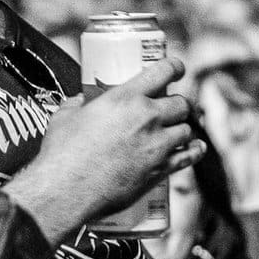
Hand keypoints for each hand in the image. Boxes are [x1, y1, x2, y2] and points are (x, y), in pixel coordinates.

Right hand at [38, 59, 203, 217]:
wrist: (65, 191)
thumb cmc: (62, 155)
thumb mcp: (64, 117)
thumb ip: (76, 105)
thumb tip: (79, 103)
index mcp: (125, 97)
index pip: (164, 70)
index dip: (175, 67)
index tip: (177, 69)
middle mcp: (147, 117)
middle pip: (181, 103)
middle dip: (178, 104)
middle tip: (171, 108)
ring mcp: (157, 144)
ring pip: (187, 129)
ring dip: (184, 128)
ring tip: (177, 130)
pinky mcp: (160, 169)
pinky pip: (188, 157)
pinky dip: (195, 151)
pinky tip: (196, 148)